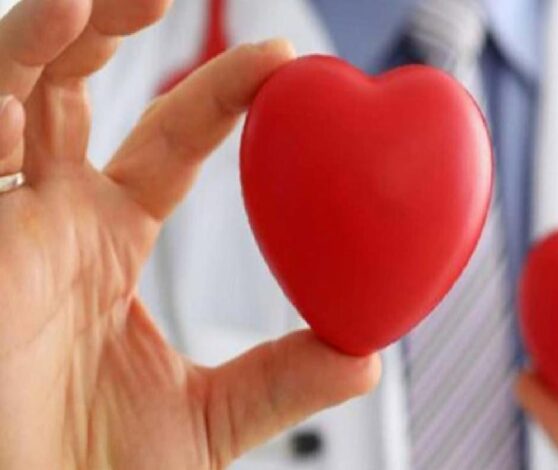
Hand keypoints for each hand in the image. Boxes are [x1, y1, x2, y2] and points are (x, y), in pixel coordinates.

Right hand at [0, 1, 379, 468]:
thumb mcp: (205, 422)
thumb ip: (280, 380)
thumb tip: (366, 356)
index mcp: (105, 245)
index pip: (168, 141)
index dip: (217, 96)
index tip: (280, 60)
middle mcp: (49, 221)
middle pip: (76, 92)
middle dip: (114, 31)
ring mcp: (0, 222)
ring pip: (10, 93)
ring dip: (48, 35)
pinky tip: (43, 50)